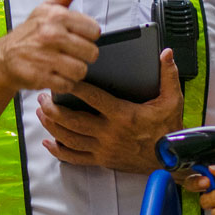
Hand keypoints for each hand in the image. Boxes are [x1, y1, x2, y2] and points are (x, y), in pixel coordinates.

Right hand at [0, 0, 100, 93]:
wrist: (2, 59)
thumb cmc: (30, 33)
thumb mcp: (47, 8)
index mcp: (57, 16)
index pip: (94, 31)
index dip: (86, 37)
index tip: (74, 37)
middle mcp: (51, 34)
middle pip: (91, 53)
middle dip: (81, 57)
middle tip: (67, 54)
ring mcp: (45, 57)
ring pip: (81, 70)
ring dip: (73, 72)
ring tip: (61, 66)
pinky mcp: (40, 77)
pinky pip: (68, 84)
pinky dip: (63, 84)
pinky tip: (53, 75)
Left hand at [35, 49, 184, 172]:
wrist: (171, 161)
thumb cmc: (169, 130)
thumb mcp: (172, 100)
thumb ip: (168, 75)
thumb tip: (166, 53)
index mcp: (124, 116)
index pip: (94, 99)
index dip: (76, 88)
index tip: (64, 78)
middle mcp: (110, 134)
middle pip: (73, 121)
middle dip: (53, 108)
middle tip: (42, 96)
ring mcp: (103, 149)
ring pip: (69, 138)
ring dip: (52, 125)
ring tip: (41, 113)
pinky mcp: (102, 160)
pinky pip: (74, 158)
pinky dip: (58, 151)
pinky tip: (48, 141)